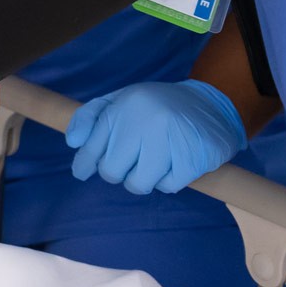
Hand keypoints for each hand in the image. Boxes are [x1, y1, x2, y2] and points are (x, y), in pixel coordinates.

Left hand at [64, 78, 245, 194]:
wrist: (211, 104)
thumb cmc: (155, 106)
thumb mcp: (119, 100)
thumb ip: (90, 117)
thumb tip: (74, 142)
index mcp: (124, 106)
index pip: (91, 146)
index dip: (84, 164)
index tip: (81, 172)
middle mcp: (146, 120)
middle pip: (111, 171)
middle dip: (117, 172)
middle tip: (129, 161)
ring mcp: (172, 139)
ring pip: (138, 183)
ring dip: (141, 180)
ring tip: (150, 163)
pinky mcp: (194, 158)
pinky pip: (166, 186)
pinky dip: (166, 181)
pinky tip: (172, 164)